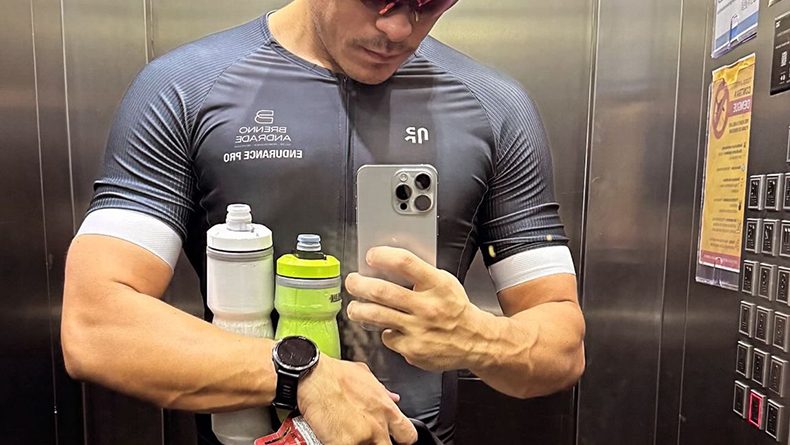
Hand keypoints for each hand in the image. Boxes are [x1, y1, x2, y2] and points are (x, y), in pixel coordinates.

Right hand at [297, 355, 416, 444]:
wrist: (312, 377)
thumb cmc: (335, 374)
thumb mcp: (365, 376)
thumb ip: (382, 391)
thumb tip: (393, 398)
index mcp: (386, 409)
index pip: (408, 435)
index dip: (402, 439)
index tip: (394, 438)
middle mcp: (378, 425)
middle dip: (379, 443)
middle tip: (367, 437)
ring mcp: (362, 437)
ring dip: (360, 443)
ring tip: (349, 435)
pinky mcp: (343, 444)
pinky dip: (340, 443)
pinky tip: (335, 438)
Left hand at [345, 246, 493, 371]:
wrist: (475, 341)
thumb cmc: (455, 309)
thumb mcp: (444, 283)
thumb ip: (420, 274)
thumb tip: (387, 262)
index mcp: (437, 284)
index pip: (405, 263)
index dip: (383, 257)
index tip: (371, 256)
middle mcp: (427, 306)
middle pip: (382, 291)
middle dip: (359, 285)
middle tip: (352, 282)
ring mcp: (419, 329)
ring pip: (376, 316)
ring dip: (358, 310)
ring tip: (354, 307)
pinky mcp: (413, 349)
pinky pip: (388, 337)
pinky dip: (385, 332)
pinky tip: (390, 329)